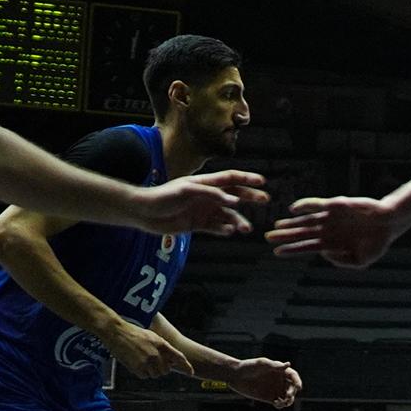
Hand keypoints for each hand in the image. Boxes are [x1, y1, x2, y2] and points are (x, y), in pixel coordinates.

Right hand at [101, 322, 194, 379]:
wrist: (116, 332)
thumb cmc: (133, 333)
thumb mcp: (153, 337)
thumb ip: (163, 348)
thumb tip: (170, 361)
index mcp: (162, 344)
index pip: (179, 357)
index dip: (186, 366)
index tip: (191, 373)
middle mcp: (156, 354)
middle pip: (166, 371)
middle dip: (161, 369)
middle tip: (152, 362)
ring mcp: (147, 361)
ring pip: (155, 375)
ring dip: (151, 371)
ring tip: (142, 360)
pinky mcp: (137, 367)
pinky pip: (144, 376)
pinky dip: (141, 373)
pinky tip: (136, 363)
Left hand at [135, 170, 266, 236]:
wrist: (145, 213)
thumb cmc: (164, 196)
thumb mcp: (187, 190)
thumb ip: (211, 194)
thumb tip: (234, 201)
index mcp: (205, 183)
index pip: (230, 178)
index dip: (247, 178)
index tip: (262, 181)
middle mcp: (208, 196)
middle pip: (234, 195)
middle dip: (250, 197)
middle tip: (265, 200)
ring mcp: (204, 210)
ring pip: (228, 215)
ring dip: (238, 221)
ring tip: (246, 229)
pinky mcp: (198, 224)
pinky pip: (216, 227)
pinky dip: (224, 230)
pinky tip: (229, 232)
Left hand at [230, 357, 301, 407]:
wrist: (236, 376)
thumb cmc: (248, 366)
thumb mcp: (261, 363)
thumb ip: (274, 366)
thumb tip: (288, 365)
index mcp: (279, 371)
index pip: (293, 376)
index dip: (298, 381)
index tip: (298, 387)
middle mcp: (279, 380)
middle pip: (292, 388)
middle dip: (292, 392)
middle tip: (287, 395)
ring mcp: (275, 390)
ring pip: (288, 397)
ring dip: (289, 401)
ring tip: (283, 401)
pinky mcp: (269, 398)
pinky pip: (280, 404)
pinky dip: (281, 405)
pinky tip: (276, 403)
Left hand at [267, 195, 402, 268]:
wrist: (390, 222)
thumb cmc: (377, 243)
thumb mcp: (362, 261)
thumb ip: (342, 261)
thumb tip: (323, 253)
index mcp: (331, 244)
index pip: (306, 247)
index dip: (291, 250)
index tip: (276, 252)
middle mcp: (327, 230)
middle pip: (301, 234)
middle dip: (285, 236)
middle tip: (267, 237)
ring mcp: (330, 217)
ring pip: (305, 220)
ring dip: (291, 223)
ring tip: (276, 226)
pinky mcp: (336, 205)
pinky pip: (316, 204)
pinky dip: (304, 206)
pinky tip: (292, 209)